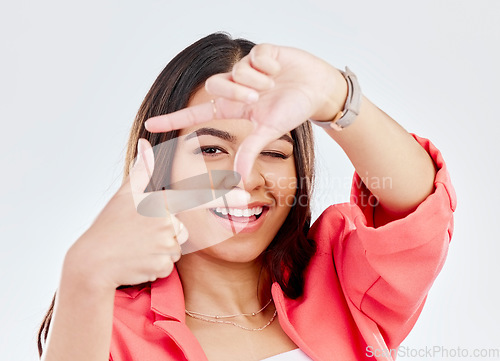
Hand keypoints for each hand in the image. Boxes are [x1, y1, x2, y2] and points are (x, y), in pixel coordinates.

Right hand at [63, 139, 249, 290]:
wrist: (91, 263)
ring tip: (137, 247)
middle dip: (166, 233)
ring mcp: (165, 246)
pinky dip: (155, 265)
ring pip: (176, 247)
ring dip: (160, 249)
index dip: (225, 198)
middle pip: (183, 229)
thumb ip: (141, 171)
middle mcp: (167, 223)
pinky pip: (169, 265)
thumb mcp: (124, 196)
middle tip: (140, 234)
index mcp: (160, 203)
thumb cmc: (109, 226)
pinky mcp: (162, 266)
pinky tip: (138, 261)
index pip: (198, 198)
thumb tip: (145, 143)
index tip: (246, 198)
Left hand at [144, 44, 347, 179]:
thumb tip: (238, 179)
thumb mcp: (269, 131)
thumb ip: (250, 151)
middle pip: (215, 86)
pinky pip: (255, 56)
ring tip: (274, 83)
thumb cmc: (292, 110)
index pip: (197, 113)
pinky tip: (279, 68)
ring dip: (257, 81)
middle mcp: (235, 88)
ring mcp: (247, 69)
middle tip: (259, 98)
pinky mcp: (260, 52)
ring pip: (236, 71)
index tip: (150, 125)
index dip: (174, 119)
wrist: (317, 89)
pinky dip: (269, 65)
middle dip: (238, 93)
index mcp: (233, 108)